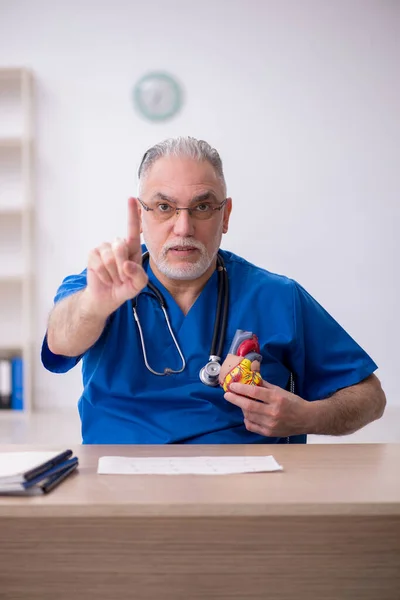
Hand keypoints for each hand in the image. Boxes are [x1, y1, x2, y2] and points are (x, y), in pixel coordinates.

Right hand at [84, 197, 147, 317]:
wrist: (106, 298)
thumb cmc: (125, 288)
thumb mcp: (138, 285)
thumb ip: (139, 276)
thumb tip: (126, 264)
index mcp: (132, 248)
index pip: (133, 230)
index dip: (132, 214)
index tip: (132, 199)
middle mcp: (118, 245)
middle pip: (120, 248)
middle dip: (122, 268)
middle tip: (122, 278)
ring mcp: (104, 248)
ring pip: (109, 258)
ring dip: (113, 274)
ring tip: (113, 279)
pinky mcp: (92, 255)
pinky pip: (98, 264)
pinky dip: (103, 275)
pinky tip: (104, 278)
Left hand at [224, 380, 311, 437]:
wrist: (306, 419)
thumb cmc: (293, 402)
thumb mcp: (280, 390)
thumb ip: (264, 385)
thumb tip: (250, 376)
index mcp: (277, 399)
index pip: (255, 393)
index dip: (241, 389)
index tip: (232, 386)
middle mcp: (273, 412)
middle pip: (248, 406)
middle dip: (235, 399)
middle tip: (227, 394)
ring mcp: (271, 424)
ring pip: (248, 416)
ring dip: (241, 408)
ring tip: (240, 402)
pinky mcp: (269, 433)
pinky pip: (251, 426)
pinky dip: (247, 420)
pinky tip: (247, 414)